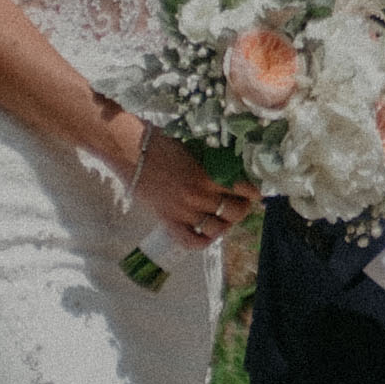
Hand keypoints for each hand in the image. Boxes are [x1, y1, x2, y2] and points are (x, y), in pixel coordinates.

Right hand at [123, 122, 251, 249]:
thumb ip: (211, 161)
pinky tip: (207, 233)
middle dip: (242, 209)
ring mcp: (183, 211)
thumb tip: (229, 168)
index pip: (242, 189)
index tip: (254, 192)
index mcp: (207, 174)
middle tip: (241, 204)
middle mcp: (198, 195)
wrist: (130, 150)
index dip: (252, 193)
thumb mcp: (193, 148)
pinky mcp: (168, 220)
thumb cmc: (160, 142)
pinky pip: (191, 241)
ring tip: (225, 219)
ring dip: (225, 225)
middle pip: (234, 212)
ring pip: (216, 228)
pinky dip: (203, 241)